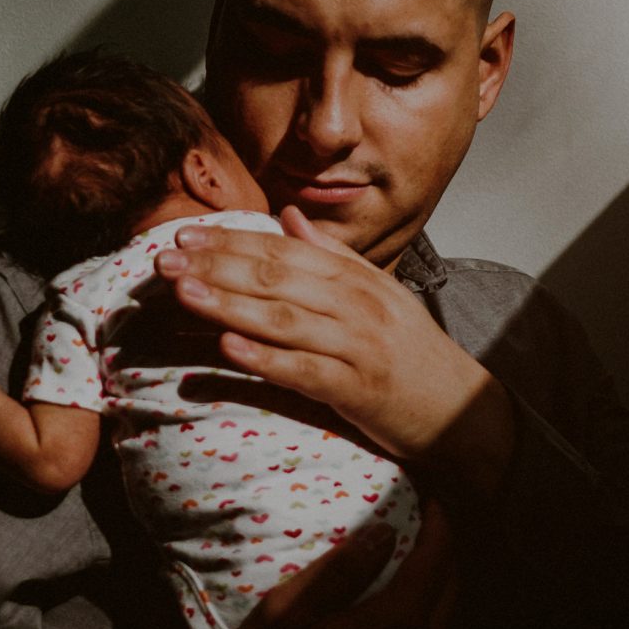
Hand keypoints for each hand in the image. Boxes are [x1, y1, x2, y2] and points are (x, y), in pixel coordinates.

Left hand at [154, 209, 515, 498]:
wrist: (465, 413)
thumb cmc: (414, 356)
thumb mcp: (380, 294)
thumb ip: (334, 255)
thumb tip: (290, 215)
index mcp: (356, 279)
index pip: (285, 251)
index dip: (232, 241)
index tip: (186, 235)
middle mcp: (356, 305)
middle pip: (277, 278)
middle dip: (216, 266)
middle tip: (164, 260)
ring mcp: (358, 346)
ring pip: (284, 318)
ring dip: (229, 303)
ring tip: (182, 292)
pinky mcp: (359, 390)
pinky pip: (304, 371)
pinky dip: (265, 358)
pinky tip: (228, 347)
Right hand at [166, 503, 456, 628]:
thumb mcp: (287, 611)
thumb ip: (340, 571)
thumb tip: (385, 531)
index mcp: (395, 625)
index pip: (434, 563)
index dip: (438, 526)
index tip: (431, 501)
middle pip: (451, 589)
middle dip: (444, 552)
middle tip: (430, 524)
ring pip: (449, 617)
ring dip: (442, 583)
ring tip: (424, 556)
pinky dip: (435, 613)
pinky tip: (416, 602)